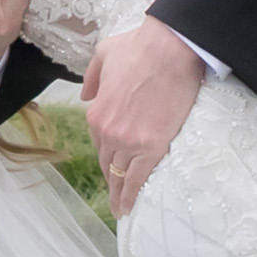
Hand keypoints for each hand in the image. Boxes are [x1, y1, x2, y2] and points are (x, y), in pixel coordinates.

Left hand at [83, 16, 206, 215]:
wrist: (170, 49)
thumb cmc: (140, 47)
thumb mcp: (103, 54)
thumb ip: (91, 78)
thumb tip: (86, 95)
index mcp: (96, 113)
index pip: (99, 141)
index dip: (107, 152)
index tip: (112, 162)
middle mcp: (108, 131)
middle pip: (108, 162)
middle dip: (110, 178)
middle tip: (114, 194)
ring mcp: (129, 141)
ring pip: (120, 174)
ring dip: (119, 194)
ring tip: (121, 208)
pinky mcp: (152, 146)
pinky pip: (138, 178)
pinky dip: (131, 195)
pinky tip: (129, 207)